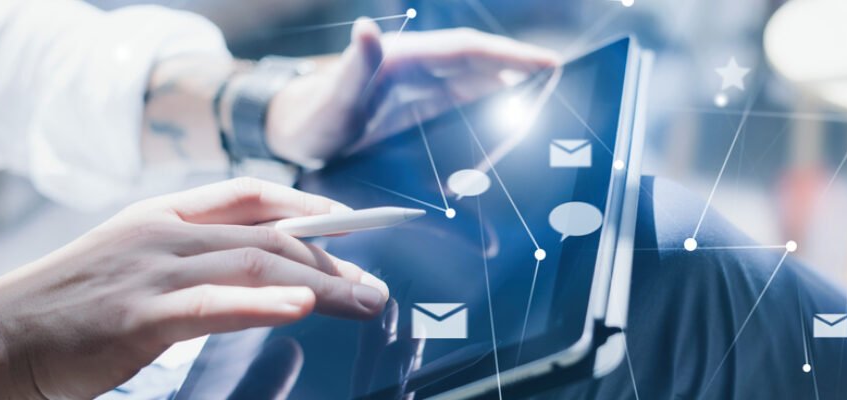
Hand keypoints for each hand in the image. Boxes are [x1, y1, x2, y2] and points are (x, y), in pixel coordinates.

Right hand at [0, 178, 388, 398]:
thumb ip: (189, 260)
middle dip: (329, 257)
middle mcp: (164, 232)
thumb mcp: (132, 264)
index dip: (306, 207)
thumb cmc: (68, 308)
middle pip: (268, 234)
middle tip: (371, 285)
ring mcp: (153, 270)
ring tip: (364, 300)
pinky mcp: (140, 315)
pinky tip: (302, 306)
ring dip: (320, 282)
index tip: (349, 227)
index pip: (250, 195)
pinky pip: (213, 303)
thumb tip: (254, 275)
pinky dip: (263, 302)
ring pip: (255, 265)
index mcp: (162, 216)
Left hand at [265, 19, 560, 166]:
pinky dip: (485, 122)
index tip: (550, 64)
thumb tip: (367, 28)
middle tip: (552, 104)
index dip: (511, 56)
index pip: (468, 50)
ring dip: (506, 103)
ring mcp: (421, 90)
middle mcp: (419, 69)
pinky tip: (499, 139)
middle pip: (482, 70)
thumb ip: (352, 68)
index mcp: (404, 58)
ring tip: (533, 124)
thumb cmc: (310, 116)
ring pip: (477, 90)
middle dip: (520, 82)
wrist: (294, 131)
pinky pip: (462, 111)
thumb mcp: (330, 99)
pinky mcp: (419, 110)